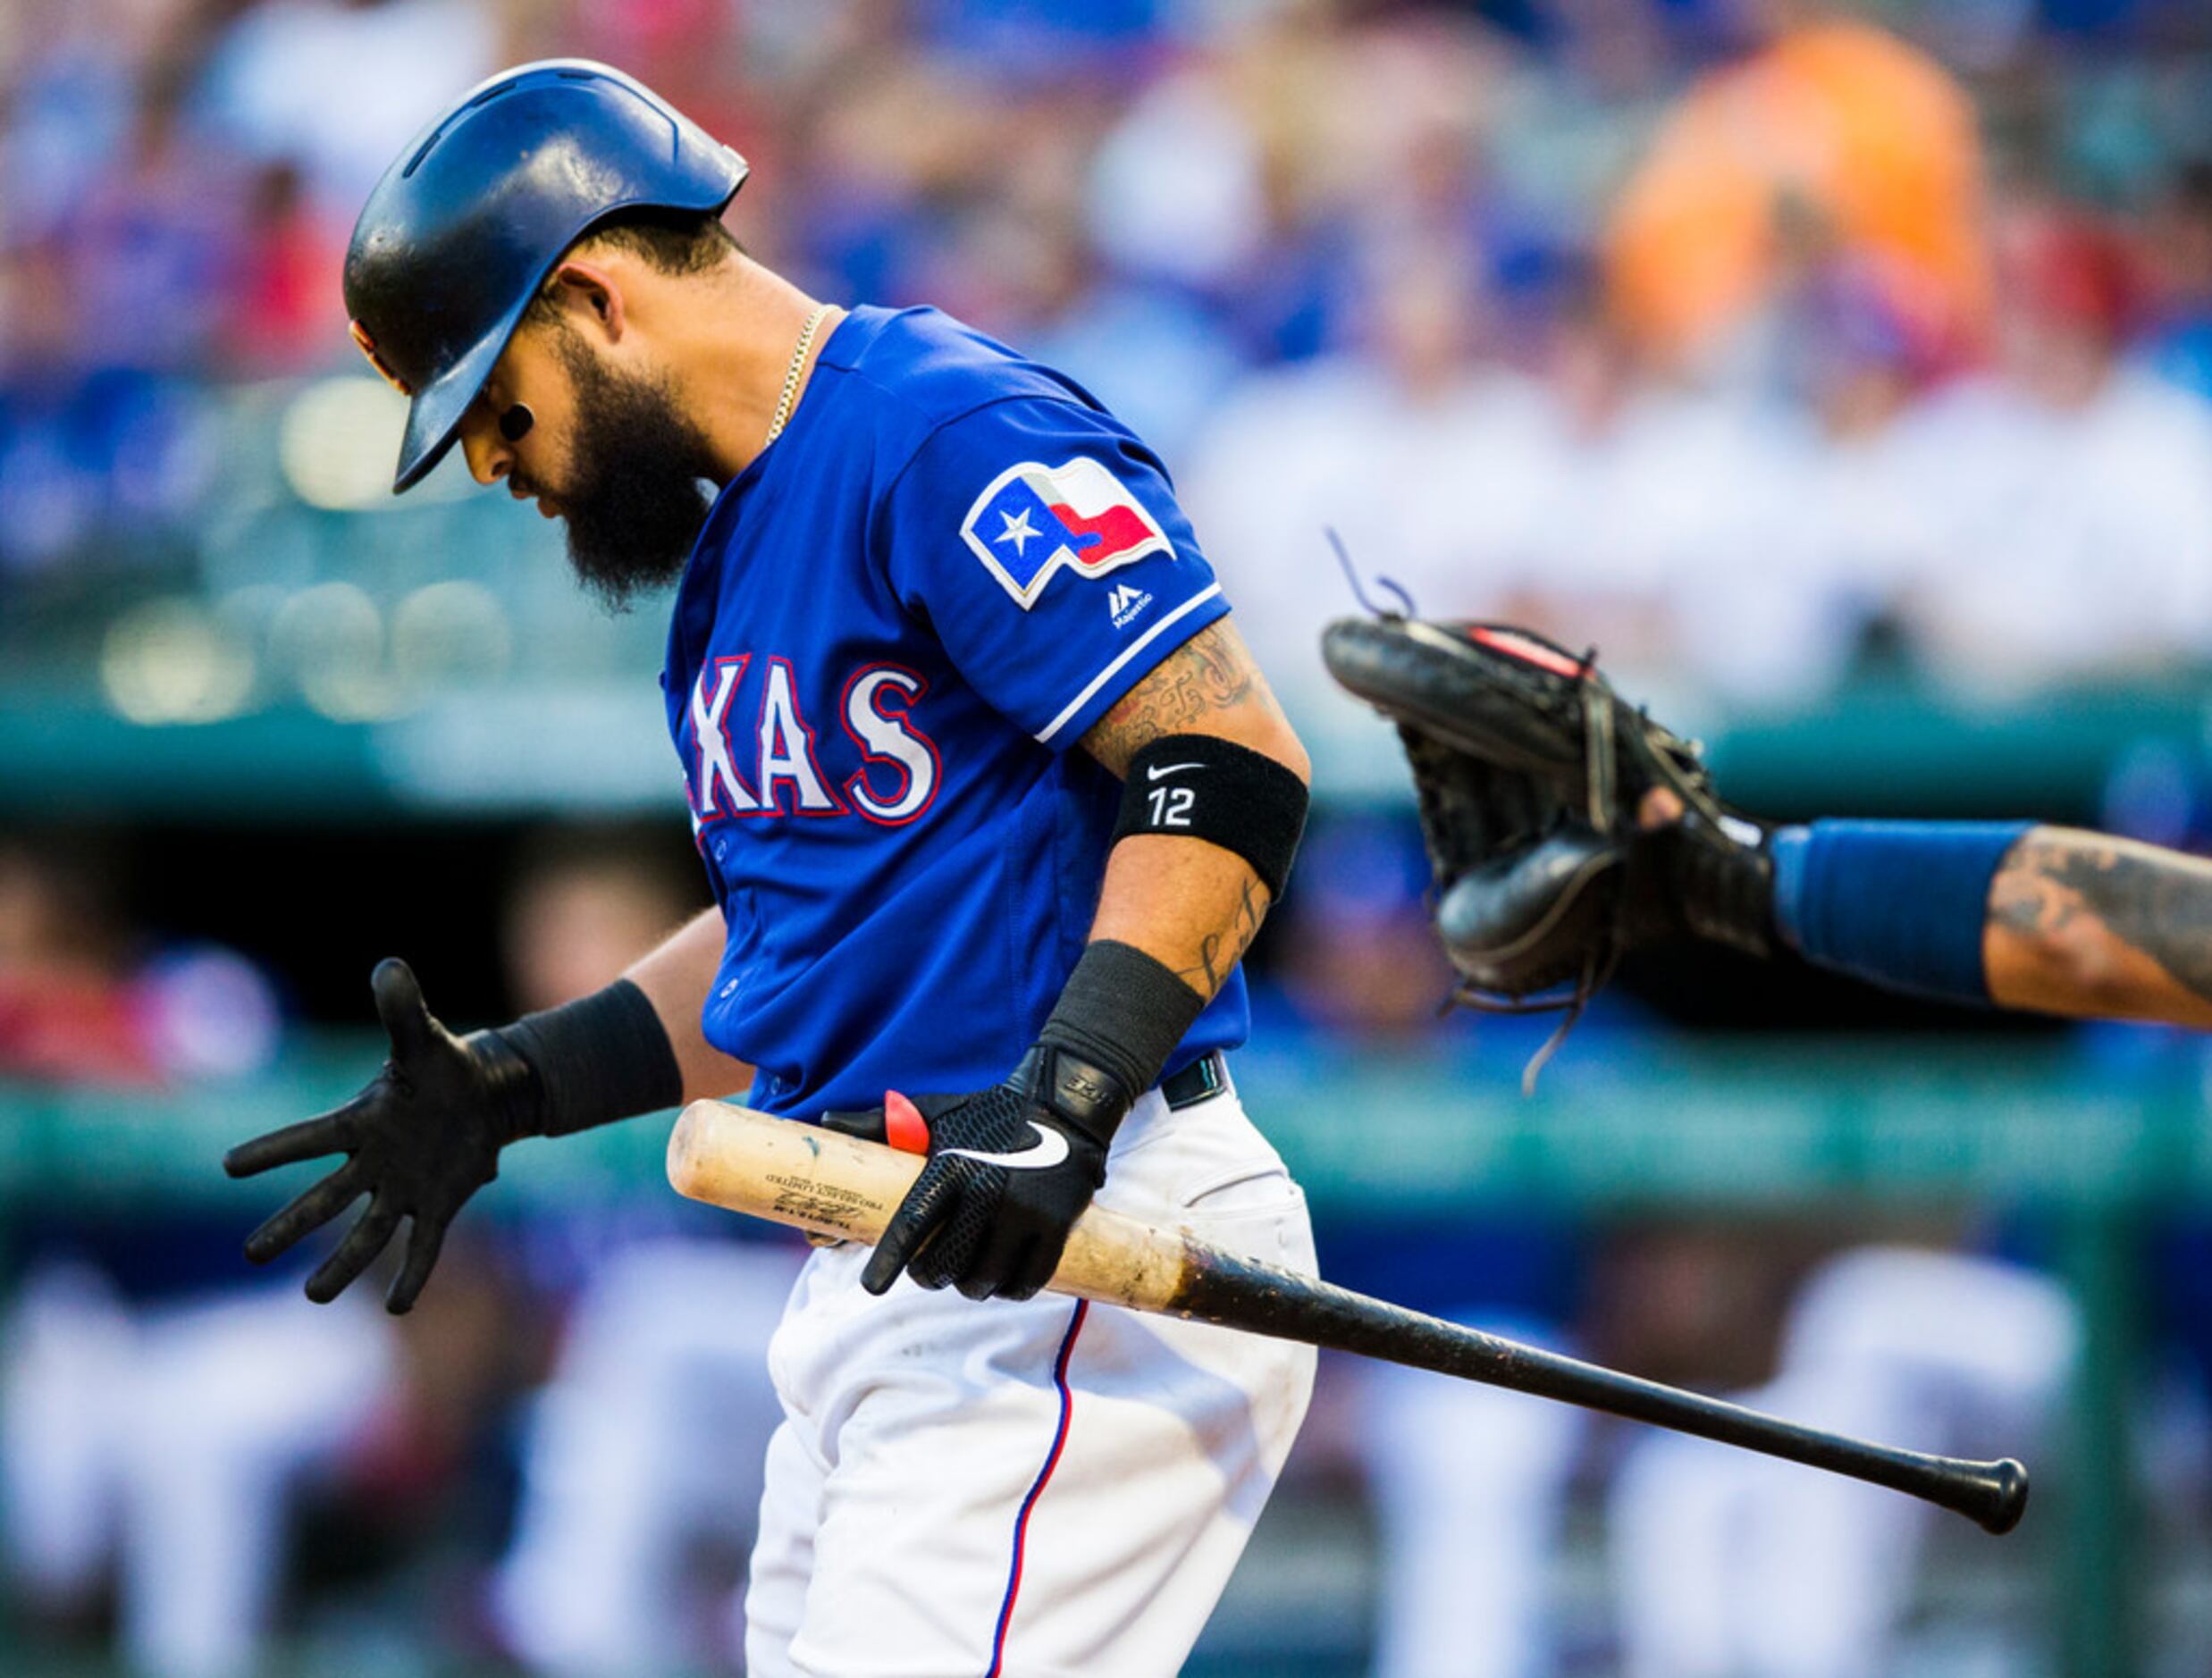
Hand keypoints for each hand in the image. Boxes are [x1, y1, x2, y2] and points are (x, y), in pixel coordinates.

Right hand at [223, 959, 537, 1312]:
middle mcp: (373, 1163)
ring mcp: (403, 1188)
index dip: (271, 1150)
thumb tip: (389, 966)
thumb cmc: (442, 1067)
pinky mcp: (439, 1204)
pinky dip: (413, 1273)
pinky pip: (423, 1245)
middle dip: (290, 1225)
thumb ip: (401, 1008)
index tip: (227, 1166)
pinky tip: (398, 1306)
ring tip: (313, 1296)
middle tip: (252, 1255)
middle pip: (325, 1199)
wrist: (485, 1095)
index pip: (308, 1140)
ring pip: (366, 1234)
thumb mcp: (423, 1037)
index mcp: (360, 1123)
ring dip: (341, 1265)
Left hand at [851, 1046, 1127, 1302]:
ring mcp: (1024, 1213)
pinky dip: (1008, 1290)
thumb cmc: (987, 1115)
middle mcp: (986, 1191)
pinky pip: (1025, 1282)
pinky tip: (1001, 1280)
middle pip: (945, 1263)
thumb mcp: (935, 1115)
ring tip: (967, 1275)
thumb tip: (826, 1122)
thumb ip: (882, 1125)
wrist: (1062, 1106)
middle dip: (930, 1276)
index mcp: (951, 1166)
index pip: (911, 1224)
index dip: (888, 1260)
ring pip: (983, 1280)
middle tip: (929, 1272)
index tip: (873, 1286)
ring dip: (969, 1287)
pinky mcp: (1056, 1227)